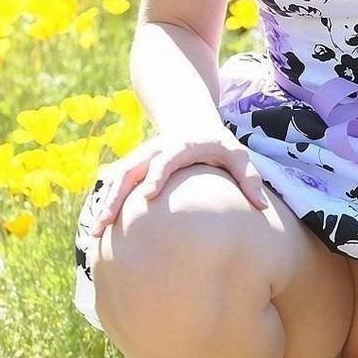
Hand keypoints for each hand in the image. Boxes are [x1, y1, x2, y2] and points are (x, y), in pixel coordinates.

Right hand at [88, 129, 272, 237]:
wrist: (191, 123)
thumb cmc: (218, 144)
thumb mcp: (237, 154)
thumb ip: (249, 178)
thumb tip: (263, 207)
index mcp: (180, 145)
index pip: (166, 160)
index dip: (156, 175)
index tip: (148, 196)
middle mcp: (154, 150)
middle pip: (130, 171)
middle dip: (116, 197)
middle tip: (105, 224)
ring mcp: (140, 158)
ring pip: (117, 179)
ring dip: (104, 204)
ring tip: (95, 233)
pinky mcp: (133, 167)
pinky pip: (114, 184)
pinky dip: (104, 202)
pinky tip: (97, 228)